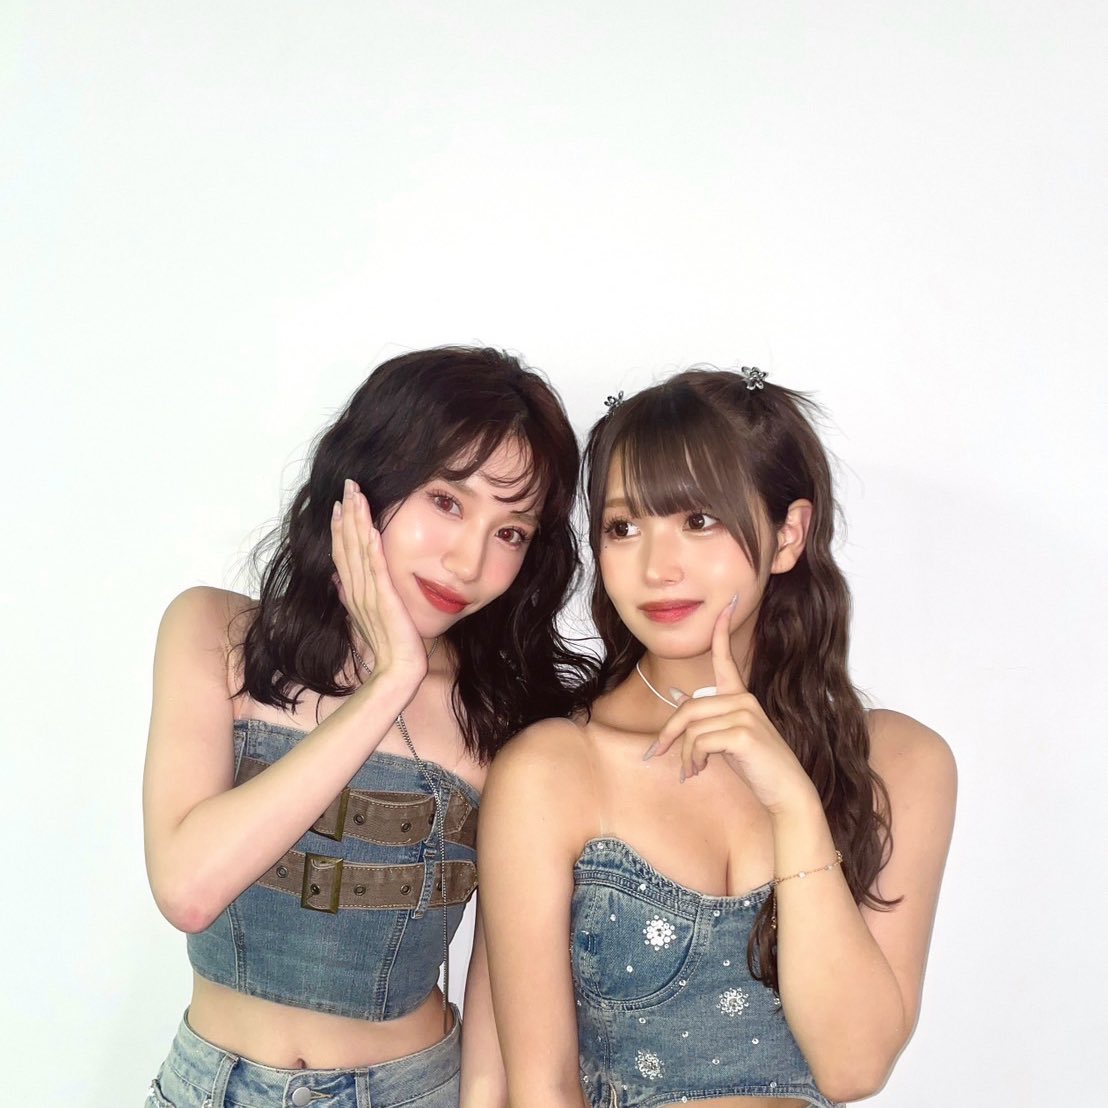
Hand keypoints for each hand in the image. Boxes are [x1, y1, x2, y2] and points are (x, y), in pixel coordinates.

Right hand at [331, 479, 427, 682]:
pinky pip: (376, 570)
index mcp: (352, 592)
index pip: (342, 552)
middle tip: (348, 485)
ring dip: (358, 522)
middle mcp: (355, 589)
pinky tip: (372, 530)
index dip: (340, 527)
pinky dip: (372, 549)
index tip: (341, 503)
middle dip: (348, 513)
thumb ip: (352, 597)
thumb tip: (340, 583)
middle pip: (347, 544)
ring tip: (357, 496)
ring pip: (359, 551)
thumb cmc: (386, 645)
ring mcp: (368, 594)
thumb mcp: (364, 617)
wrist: (396, 669)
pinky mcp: (384, 600)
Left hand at [646, 600, 817, 816]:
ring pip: (692, 727)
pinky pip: (700, 740)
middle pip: (689, 707)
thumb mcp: (726, 739)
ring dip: (684, 754)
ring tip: (691, 770)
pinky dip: (693, 759)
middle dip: (669, 733)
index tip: (725, 604)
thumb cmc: (756, 767)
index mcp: (741, 697)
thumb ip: (705, 719)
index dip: (721, 630)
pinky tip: (701, 770)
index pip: (726, 658)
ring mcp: (746, 714)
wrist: (786, 793)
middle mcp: (744, 699)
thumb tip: (675, 700)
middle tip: (659, 755)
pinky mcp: (744, 732)